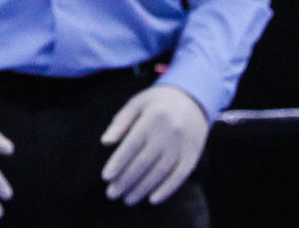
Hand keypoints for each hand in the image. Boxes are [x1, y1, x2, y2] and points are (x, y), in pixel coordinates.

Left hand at [100, 83, 207, 205]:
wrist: (193, 98)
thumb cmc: (157, 103)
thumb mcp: (137, 104)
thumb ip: (121, 123)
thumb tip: (105, 141)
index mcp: (153, 117)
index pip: (131, 145)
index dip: (118, 163)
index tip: (106, 177)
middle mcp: (169, 132)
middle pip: (144, 162)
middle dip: (126, 181)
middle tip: (112, 194)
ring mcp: (182, 145)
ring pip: (160, 172)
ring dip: (142, 189)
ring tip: (128, 199)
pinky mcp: (193, 155)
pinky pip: (179, 176)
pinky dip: (166, 190)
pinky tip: (152, 199)